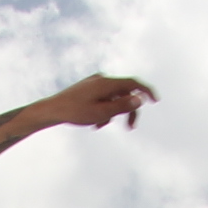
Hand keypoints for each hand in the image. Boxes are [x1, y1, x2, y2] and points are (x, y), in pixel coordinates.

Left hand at [42, 73, 156, 131]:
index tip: (155, 101)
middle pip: (124, 93)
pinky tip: (94, 123)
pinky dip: (103, 110)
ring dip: (112, 113)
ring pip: (113, 98)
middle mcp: (102, 80)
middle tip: (130, 128)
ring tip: (100, 126)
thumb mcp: (102, 113)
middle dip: (128, 110)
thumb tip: (139, 99)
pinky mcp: (88, 89)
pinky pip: (103, 99)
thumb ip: (122, 106)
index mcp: (107, 83)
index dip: (146, 91)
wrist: (51, 110)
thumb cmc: (75, 112)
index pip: (133, 83)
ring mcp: (94, 84)